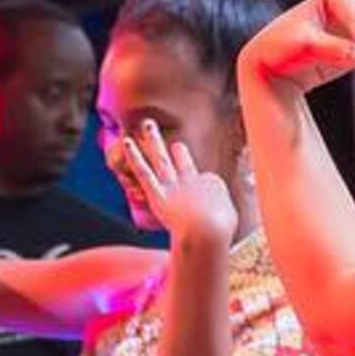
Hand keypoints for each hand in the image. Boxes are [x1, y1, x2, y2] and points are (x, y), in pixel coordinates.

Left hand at [115, 121, 237, 250]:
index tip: (203, 207)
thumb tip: (211, 218)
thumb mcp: (227, 220)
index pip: (205, 183)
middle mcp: (193, 180)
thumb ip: (219, 214)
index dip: (203, 195)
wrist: (207, 230)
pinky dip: (135, 157)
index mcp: (212, 184)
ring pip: (161, 159)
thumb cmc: (218, 231)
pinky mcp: (157, 193)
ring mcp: (173, 185)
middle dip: (179, 153)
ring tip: (147, 124)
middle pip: (184, 162)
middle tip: (176, 144)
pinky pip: (143, 172)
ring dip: (153, 140)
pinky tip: (127, 143)